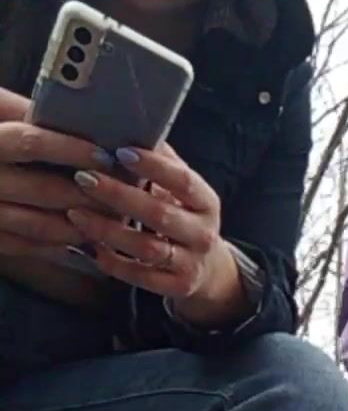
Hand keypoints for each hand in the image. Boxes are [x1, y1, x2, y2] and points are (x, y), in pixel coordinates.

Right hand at [0, 87, 109, 256]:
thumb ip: (26, 112)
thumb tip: (82, 115)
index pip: (32, 141)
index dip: (71, 148)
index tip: (105, 154)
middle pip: (45, 189)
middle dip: (90, 195)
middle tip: (125, 195)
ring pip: (41, 223)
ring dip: (83, 225)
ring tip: (113, 219)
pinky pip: (29, 244)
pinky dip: (61, 242)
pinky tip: (85, 237)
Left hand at [67, 143, 247, 324]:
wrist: (208, 268)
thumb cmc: (183, 216)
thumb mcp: (182, 191)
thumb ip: (161, 164)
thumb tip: (128, 122)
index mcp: (206, 202)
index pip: (183, 180)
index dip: (153, 166)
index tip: (120, 151)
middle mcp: (203, 234)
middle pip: (159, 214)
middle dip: (119, 196)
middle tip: (83, 178)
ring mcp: (191, 263)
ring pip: (146, 248)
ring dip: (108, 230)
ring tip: (76, 213)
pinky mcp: (177, 287)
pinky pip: (141, 277)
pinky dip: (114, 263)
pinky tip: (90, 249)